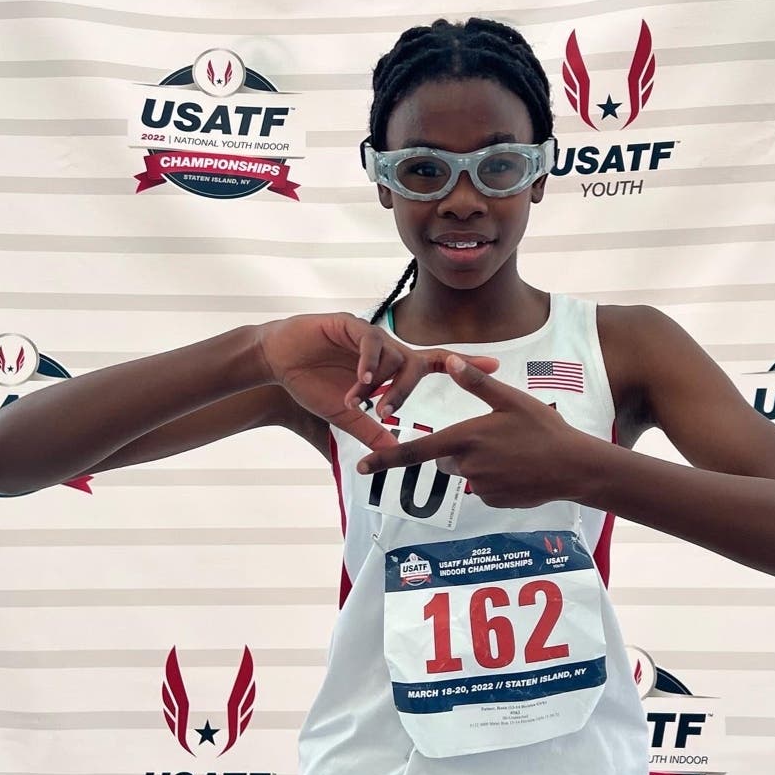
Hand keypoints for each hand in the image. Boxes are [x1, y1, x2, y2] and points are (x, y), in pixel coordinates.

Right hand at [257, 314, 499, 450]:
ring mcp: (368, 335)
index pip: (435, 363)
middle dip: (415, 383)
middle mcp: (386, 348)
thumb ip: (369, 428)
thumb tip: (394, 450)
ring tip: (362, 401)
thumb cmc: (312, 383)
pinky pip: (368, 342)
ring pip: (392, 355)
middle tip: (398, 406)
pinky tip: (361, 380)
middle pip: (416, 361)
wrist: (278, 361)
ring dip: (381, 382)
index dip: (465, 364)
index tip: (496, 366)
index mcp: (391, 367)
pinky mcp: (348, 324)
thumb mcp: (344, 414)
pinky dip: (368, 363)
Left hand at [355, 355, 595, 506]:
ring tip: (510, 450)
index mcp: (465, 438)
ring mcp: (481, 487)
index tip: (361, 466)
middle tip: (492, 435)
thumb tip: (450, 359)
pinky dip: (494, 477)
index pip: (415, 451)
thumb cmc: (543, 428)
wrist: (574, 467)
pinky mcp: (494, 501)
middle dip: (456, 448)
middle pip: (443, 458)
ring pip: (464, 472)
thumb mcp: (511, 399)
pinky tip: (518, 467)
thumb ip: (476, 383)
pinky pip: (483, 487)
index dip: (385, 458)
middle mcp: (467, 466)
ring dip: (476, 462)